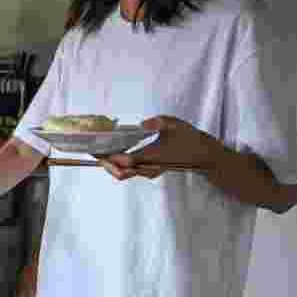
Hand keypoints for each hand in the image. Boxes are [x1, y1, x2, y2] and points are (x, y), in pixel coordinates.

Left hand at [96, 116, 217, 180]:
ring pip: (123, 174)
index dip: (107, 155)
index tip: (94, 147)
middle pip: (119, 171)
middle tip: (90, 149)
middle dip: (103, 162)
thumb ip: (160, 122)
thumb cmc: (191, 139)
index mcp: (153, 156)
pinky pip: (129, 171)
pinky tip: (112, 151)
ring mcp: (149, 172)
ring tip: (97, 150)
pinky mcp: (149, 171)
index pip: (124, 160)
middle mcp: (149, 167)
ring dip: (109, 164)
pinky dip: (118, 164)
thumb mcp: (177, 125)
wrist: (206, 157)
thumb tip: (143, 123)